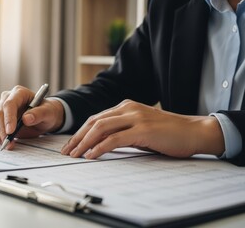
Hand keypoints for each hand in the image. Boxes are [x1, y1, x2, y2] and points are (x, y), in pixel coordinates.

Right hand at [0, 85, 64, 149]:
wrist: (44, 118)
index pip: (9, 104)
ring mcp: (1, 108)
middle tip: (9, 142)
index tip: (10, 131)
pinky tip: (4, 142)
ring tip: (8, 144)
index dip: (8, 118)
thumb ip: (39, 114)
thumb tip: (27, 118)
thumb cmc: (47, 112)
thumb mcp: (48, 112)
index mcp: (19, 93)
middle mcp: (7, 99)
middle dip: (2, 130)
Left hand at [61, 100, 224, 158]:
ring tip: (75, 155)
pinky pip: (114, 139)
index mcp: (126, 107)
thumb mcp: (140, 129)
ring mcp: (135, 117)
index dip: (80, 132)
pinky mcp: (142, 129)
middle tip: (67, 151)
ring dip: (84, 142)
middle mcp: (128, 108)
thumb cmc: (168, 134)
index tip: (71, 145)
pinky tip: (91, 155)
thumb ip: (122, 132)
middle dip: (77, 137)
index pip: (96, 119)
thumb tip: (100, 144)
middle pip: (94, 122)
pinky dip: (99, 147)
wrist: (194, 132)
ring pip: (101, 128)